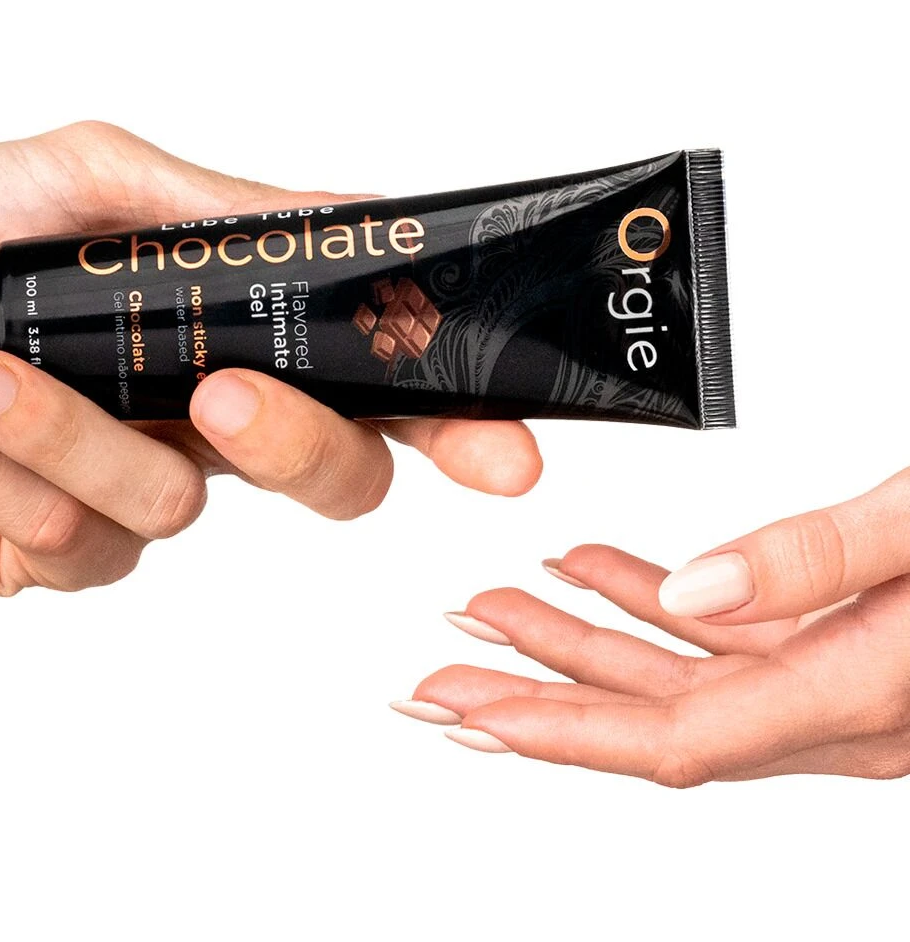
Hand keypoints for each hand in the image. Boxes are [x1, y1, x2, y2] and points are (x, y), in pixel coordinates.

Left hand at [0, 121, 540, 594]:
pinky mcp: (66, 552)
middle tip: (230, 400)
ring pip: (174, 506)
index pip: (368, 378)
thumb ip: (197, 201)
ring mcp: (138, 492)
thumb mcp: (69, 181)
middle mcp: (199, 419)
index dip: (446, 415)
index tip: (500, 444)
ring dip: (75, 434)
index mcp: (222, 332)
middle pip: (328, 471)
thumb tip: (318, 212)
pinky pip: (74, 543)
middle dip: (295, 443)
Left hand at [393, 468, 909, 782]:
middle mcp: (840, 706)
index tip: (465, 718)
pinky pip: (723, 632)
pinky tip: (593, 574)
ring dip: (576, 638)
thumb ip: (820, 562)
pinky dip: (646, 598)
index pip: (671, 736)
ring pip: (676, 670)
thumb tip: (692, 592)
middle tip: (439, 679)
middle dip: (533, 695)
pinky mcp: (839, 635)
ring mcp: (838, 674)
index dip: (555, 731)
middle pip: (650, 715)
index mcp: (860, 696)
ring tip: (492, 607)